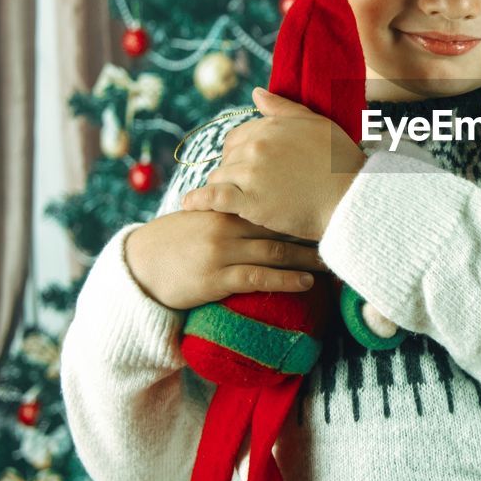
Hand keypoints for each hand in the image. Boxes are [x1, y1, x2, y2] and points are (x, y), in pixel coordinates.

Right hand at [125, 210, 326, 310]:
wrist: (139, 267)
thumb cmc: (176, 240)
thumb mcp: (202, 213)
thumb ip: (231, 205)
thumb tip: (266, 198)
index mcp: (223, 206)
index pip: (269, 197)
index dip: (300, 201)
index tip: (327, 203)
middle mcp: (225, 225)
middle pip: (279, 223)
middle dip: (311, 228)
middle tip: (340, 231)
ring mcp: (221, 252)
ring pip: (275, 251)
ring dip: (307, 257)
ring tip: (332, 261)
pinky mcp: (216, 279)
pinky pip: (258, 278)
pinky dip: (286, 280)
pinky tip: (306, 283)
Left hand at [179, 87, 367, 241]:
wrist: (351, 199)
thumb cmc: (341, 163)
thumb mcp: (317, 124)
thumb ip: (283, 108)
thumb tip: (255, 92)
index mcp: (270, 126)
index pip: (237, 137)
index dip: (240, 153)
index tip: (250, 167)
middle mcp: (256, 146)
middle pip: (226, 158)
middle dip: (233, 171)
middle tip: (248, 187)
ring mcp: (250, 174)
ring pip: (219, 177)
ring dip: (224, 188)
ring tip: (234, 202)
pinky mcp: (248, 202)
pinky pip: (212, 198)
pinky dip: (199, 200)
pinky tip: (190, 204)